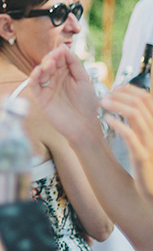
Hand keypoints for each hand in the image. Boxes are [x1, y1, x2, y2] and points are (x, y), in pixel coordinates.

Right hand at [30, 45, 101, 141]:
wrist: (84, 124)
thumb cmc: (87, 103)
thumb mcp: (84, 79)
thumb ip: (74, 63)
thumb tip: (63, 47)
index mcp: (66, 73)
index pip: (59, 59)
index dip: (59, 53)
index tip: (61, 49)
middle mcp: (55, 78)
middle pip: (48, 63)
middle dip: (50, 58)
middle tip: (54, 56)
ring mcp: (47, 87)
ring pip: (40, 72)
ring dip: (43, 66)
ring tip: (49, 64)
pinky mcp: (41, 96)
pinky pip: (34, 84)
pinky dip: (33, 77)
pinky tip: (38, 71)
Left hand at [103, 86, 152, 203]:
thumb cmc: (147, 162)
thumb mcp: (146, 137)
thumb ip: (139, 121)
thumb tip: (123, 101)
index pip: (147, 98)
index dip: (130, 90)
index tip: (115, 88)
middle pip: (141, 103)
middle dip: (121, 95)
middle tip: (104, 95)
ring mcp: (151, 144)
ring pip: (136, 115)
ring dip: (117, 105)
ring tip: (102, 103)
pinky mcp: (143, 157)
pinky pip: (130, 136)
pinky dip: (117, 124)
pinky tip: (105, 119)